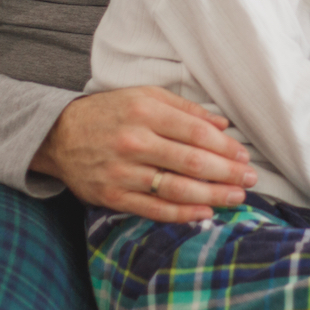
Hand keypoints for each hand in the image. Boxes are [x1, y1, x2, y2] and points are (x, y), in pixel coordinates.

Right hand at [31, 87, 257, 220]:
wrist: (58, 135)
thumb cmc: (109, 113)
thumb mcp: (144, 97)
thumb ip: (184, 109)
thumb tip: (222, 123)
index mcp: (145, 112)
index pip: (197, 133)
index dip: (225, 147)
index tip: (244, 156)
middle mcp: (134, 142)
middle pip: (192, 162)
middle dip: (227, 173)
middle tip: (251, 180)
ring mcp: (122, 172)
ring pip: (176, 189)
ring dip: (212, 196)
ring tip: (236, 198)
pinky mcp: (112, 196)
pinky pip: (153, 209)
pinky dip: (182, 213)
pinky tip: (205, 213)